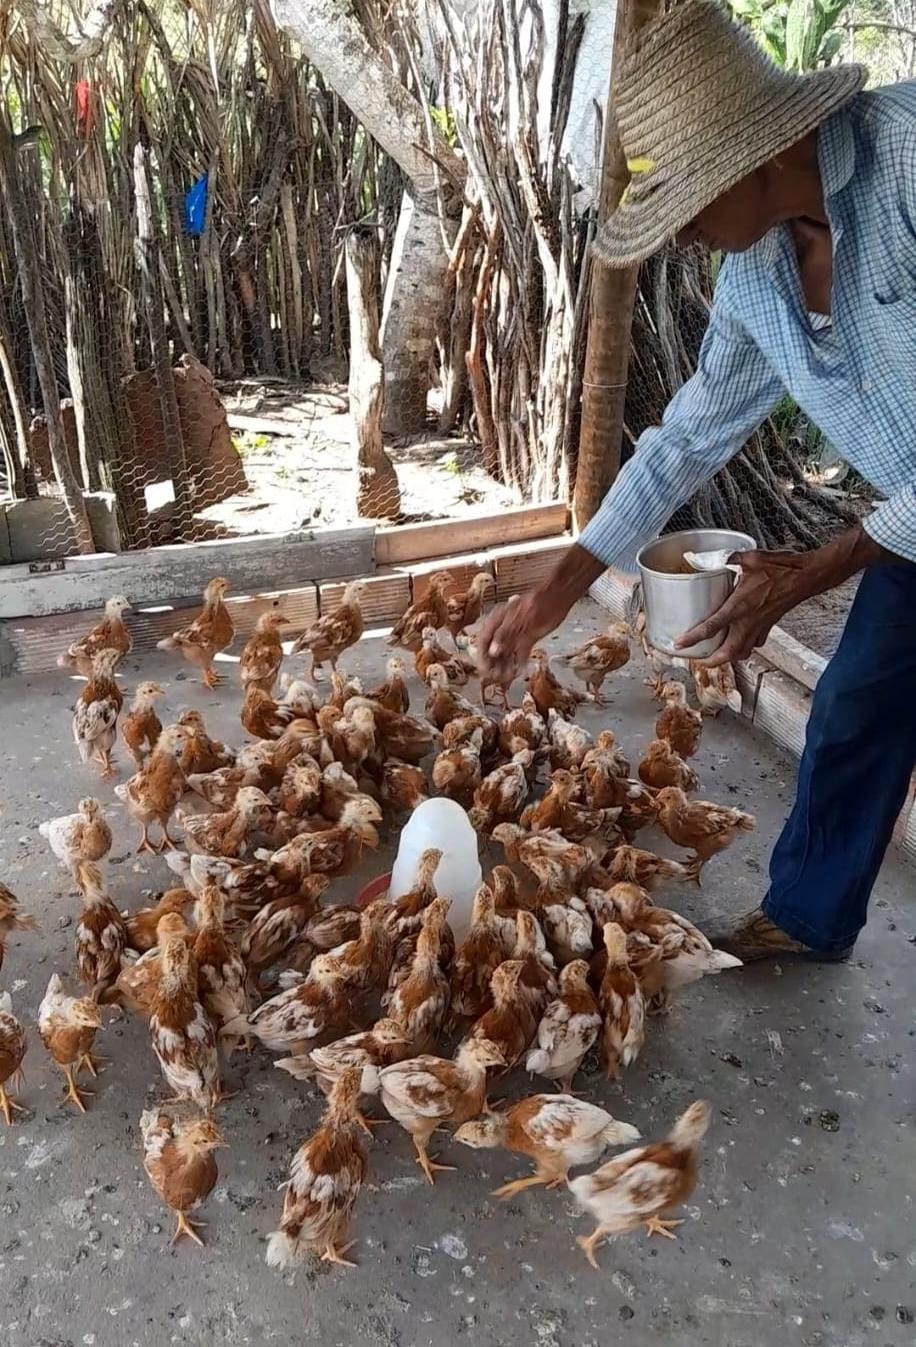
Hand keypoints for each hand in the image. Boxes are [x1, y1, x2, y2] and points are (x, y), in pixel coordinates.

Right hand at [477, 589, 570, 681]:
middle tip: (496, 678)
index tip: (484, 670)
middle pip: (494, 648)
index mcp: (499, 619)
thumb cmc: (538, 604)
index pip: (484, 640)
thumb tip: (492, 650)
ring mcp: (518, 631)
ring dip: (505, 665)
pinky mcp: (530, 636)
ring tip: (506, 677)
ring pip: (507, 651)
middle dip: (494, 664)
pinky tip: (520, 670)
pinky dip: (520, 661)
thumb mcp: (519, 620)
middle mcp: (505, 626)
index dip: (482, 656)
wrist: (558, 597)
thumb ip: (504, 635)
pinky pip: (521, 651)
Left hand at [675, 548, 818, 667]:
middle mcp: (749, 622)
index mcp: (740, 607)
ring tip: (718, 656)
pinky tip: (741, 641)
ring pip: (743, 652)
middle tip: (699, 660)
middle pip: (728, 653)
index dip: (693, 638)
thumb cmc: (782, 569)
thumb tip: (713, 556)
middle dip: (712, 661)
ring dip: (729, 658)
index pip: (711, 628)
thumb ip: (729, 558)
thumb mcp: (750, 558)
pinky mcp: (770, 625)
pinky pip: (756, 643)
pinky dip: (746, 647)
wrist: (806, 576)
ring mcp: (761, 626)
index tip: (680, 644)